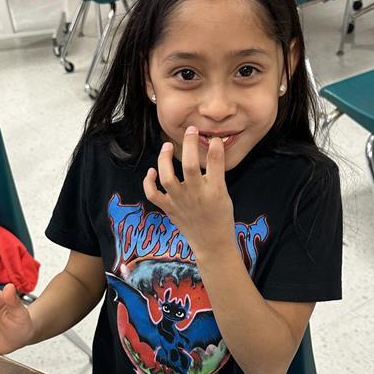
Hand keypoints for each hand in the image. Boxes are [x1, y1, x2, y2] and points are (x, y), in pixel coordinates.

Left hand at [143, 126, 235, 258]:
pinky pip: (153, 194)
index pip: (216, 162)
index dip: (215, 146)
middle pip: (189, 165)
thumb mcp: (224, 194)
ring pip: (167, 178)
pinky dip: (148, 182)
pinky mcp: (169, 208)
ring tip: (167, 146)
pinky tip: (152, 171)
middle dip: (189, 144)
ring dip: (164, 159)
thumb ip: (216, 174)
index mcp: (216, 190)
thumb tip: (211, 150)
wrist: (212, 243)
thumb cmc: (220, 217)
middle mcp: (197, 195)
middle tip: (191, 130)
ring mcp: (180, 202)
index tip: (214, 138)